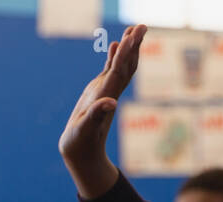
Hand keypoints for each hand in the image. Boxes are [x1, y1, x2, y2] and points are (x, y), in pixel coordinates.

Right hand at [58, 23, 146, 199]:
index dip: (126, 53)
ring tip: (133, 30)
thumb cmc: (81, 144)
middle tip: (141, 25)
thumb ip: (96, 116)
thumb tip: (111, 103)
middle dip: (134, 46)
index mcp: (106, 97)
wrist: (82, 154)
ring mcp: (105, 92)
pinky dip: (114, 57)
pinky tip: (115, 45)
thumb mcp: (85, 131)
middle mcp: (110, 92)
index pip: (118, 70)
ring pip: (121, 66)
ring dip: (128, 48)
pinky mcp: (99, 94)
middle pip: (126, 65)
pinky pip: (110, 71)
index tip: (133, 35)